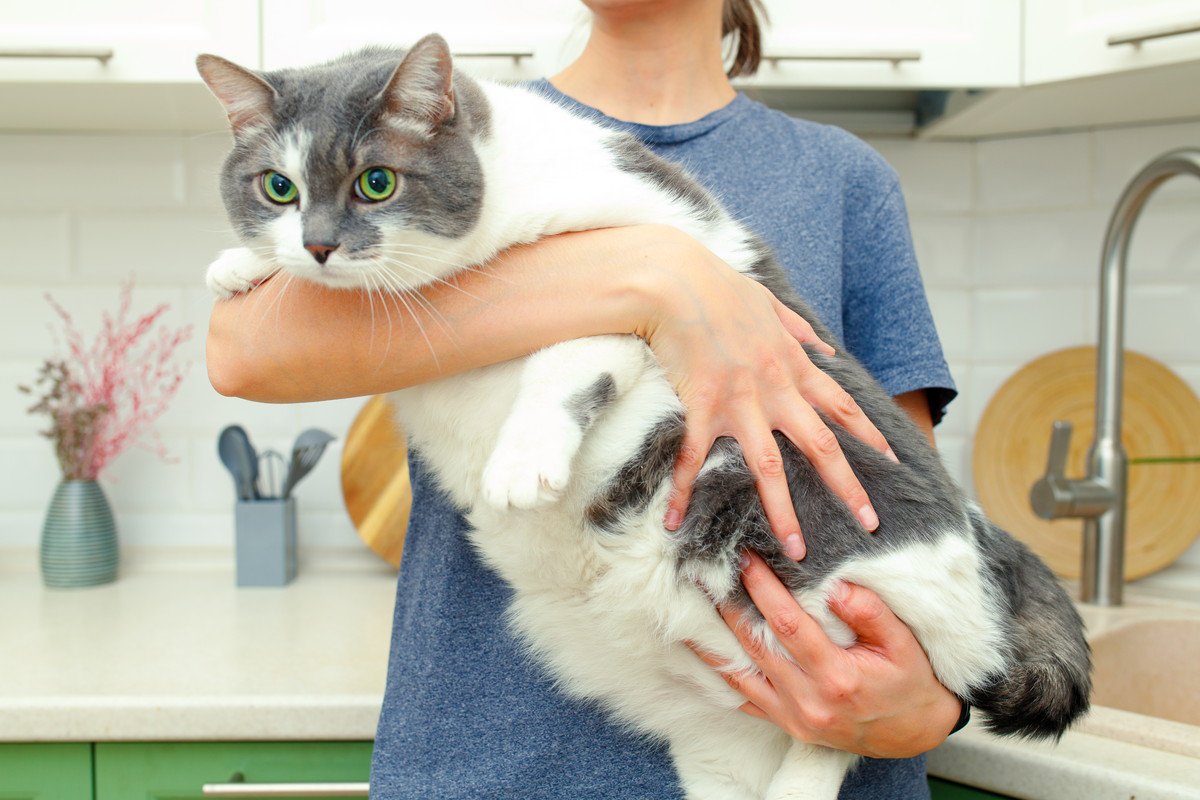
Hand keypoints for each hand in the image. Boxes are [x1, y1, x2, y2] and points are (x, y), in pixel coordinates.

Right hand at [635, 227, 892, 558]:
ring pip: (769, 468)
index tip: (891, 462)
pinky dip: (683, 492)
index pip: (842, 406)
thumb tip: (826, 349)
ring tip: (797, 549)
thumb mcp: (770, 302)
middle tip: (871, 524)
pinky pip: (693, 459)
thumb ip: (800, 330)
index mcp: (792, 365)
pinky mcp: (701, 408)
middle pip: (821, 448)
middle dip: (848, 489)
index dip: (868, 436)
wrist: (676, 280)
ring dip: (783, 512)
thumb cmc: (719, 286)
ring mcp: (739, 403)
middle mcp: (775, 390)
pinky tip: (674, 521)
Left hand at [691, 552, 960, 757]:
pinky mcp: (787, 725)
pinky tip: (700, 653)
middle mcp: (809, 700)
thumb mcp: (903, 643)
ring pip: (740, 674)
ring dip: (713, 641)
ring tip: (690, 609)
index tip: (745, 560)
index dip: (762, 589)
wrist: (914, 732)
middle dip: (728, 606)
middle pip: (755, 645)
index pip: (787, 623)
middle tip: (705, 574)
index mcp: (838, 676)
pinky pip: (744, 699)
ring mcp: (794, 717)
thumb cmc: (909, 681)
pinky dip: (720, 675)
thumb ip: (870, 612)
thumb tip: (833, 587)